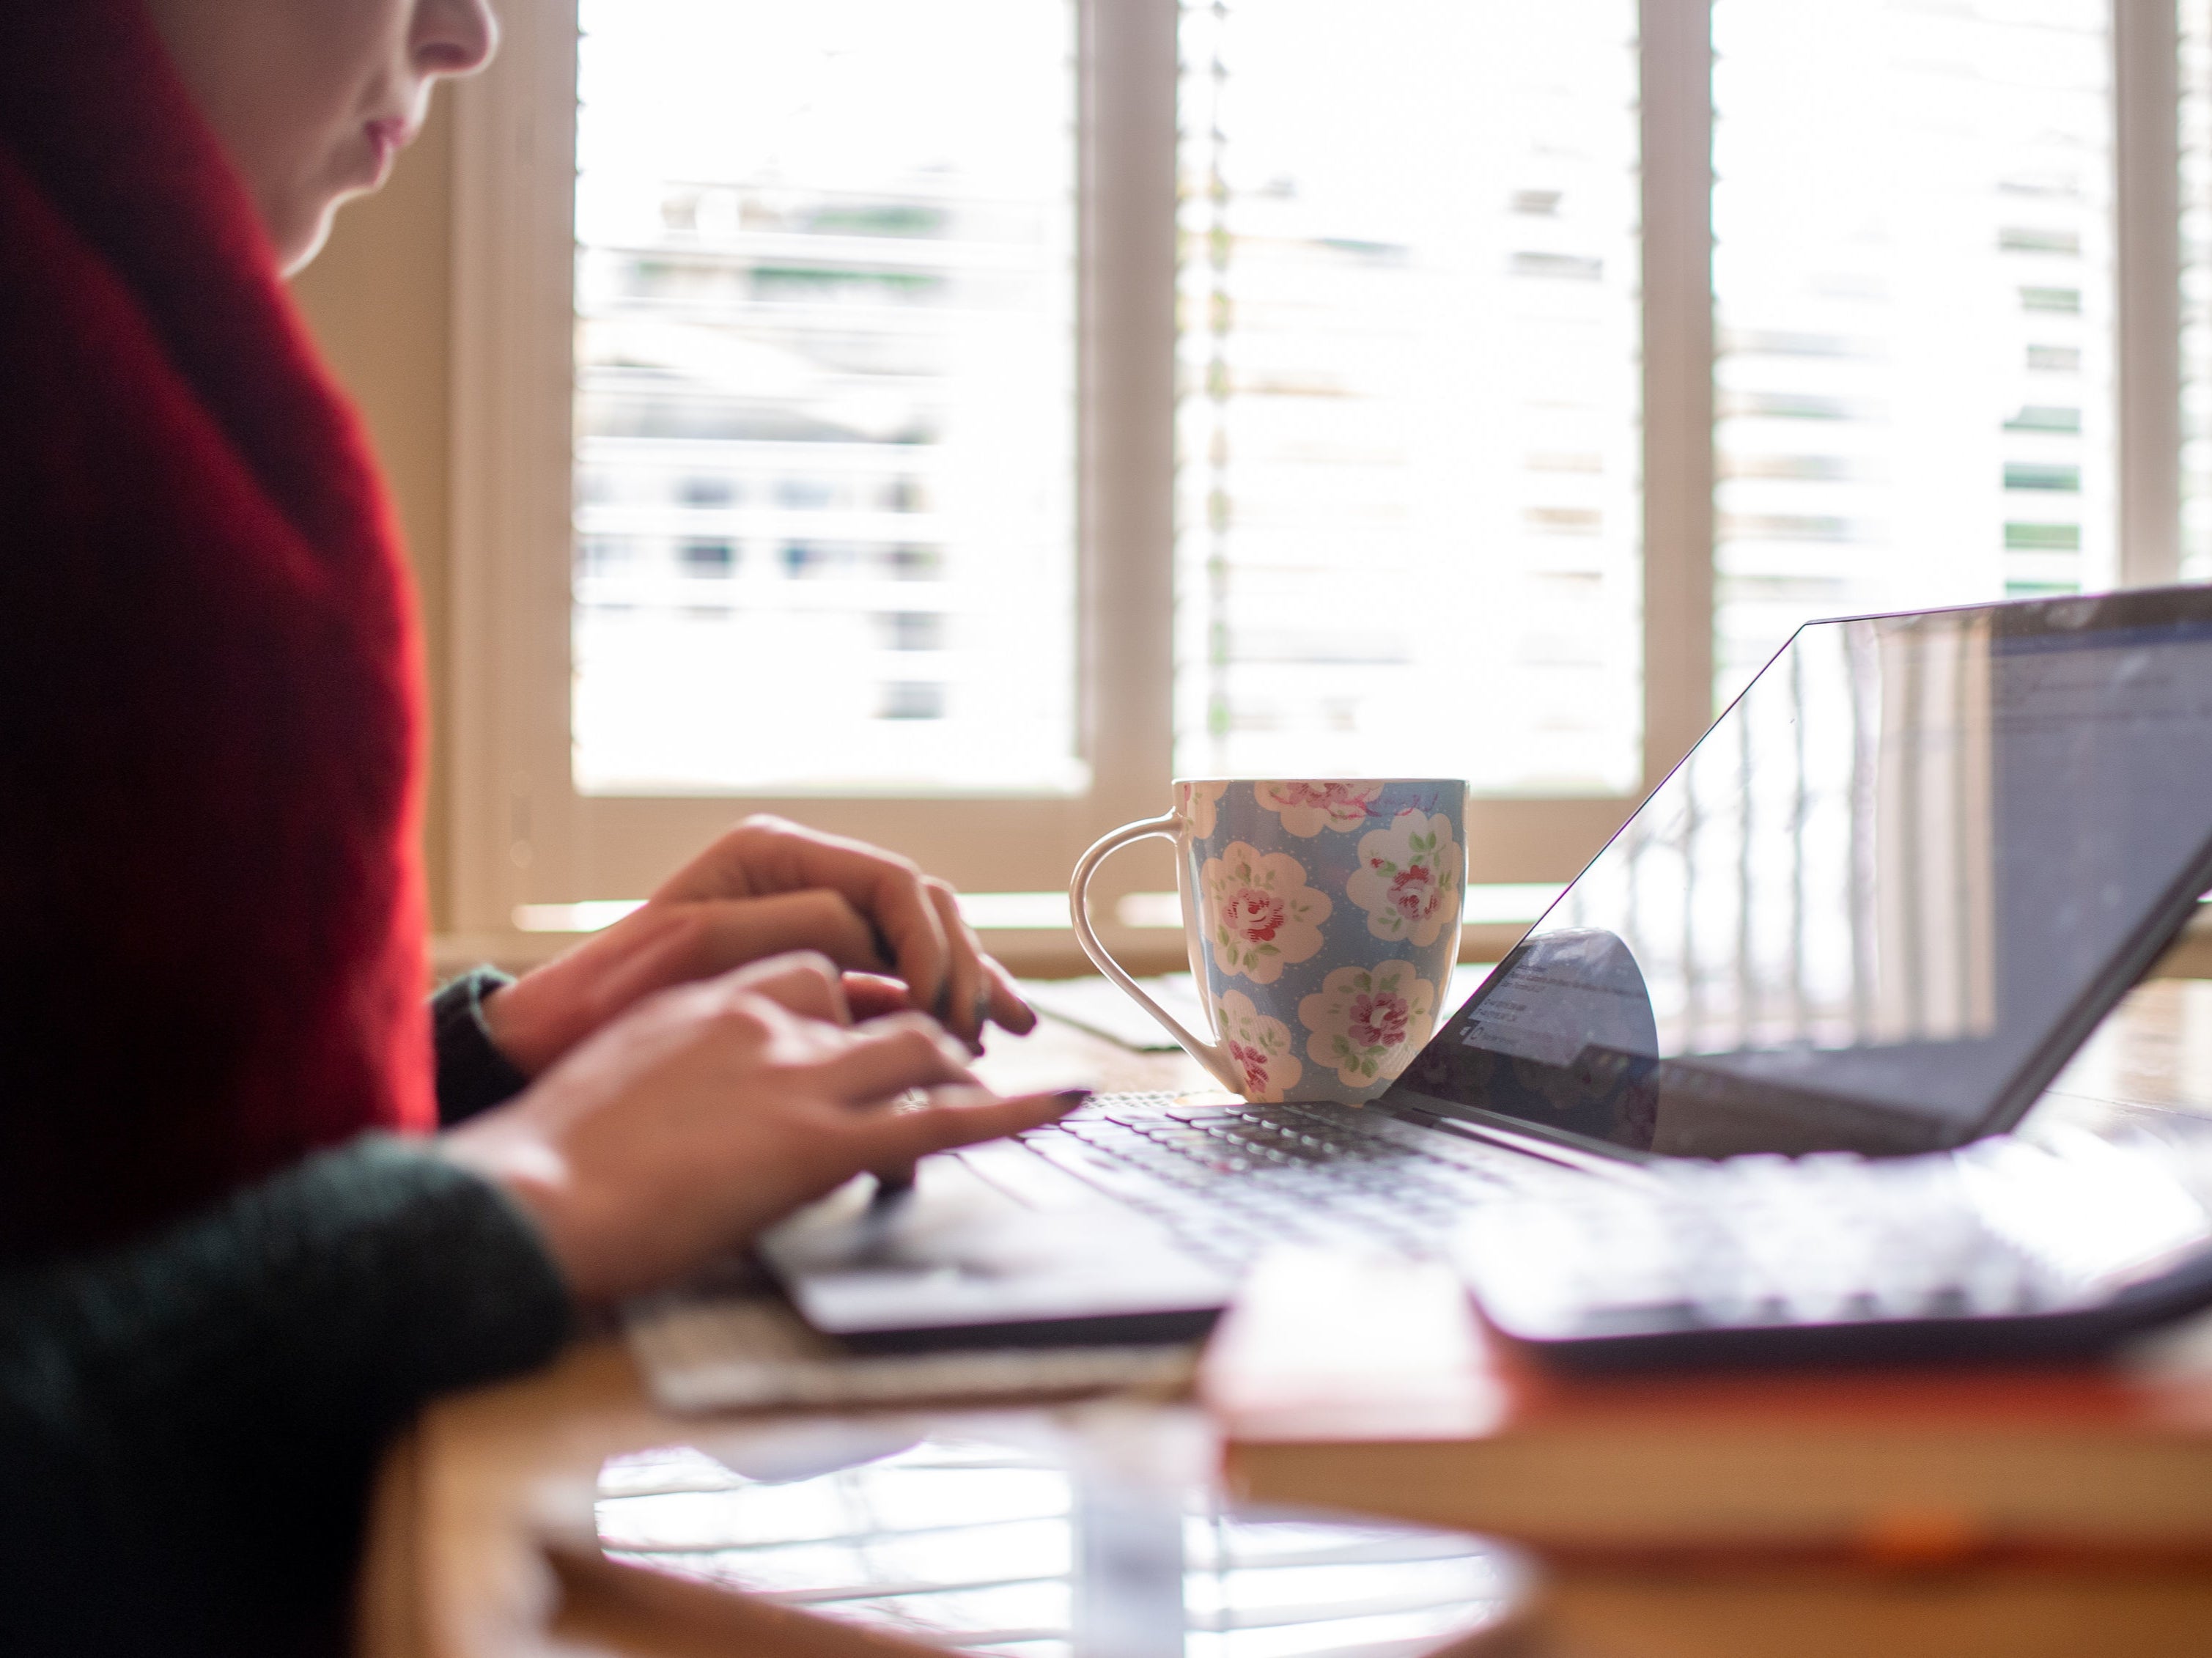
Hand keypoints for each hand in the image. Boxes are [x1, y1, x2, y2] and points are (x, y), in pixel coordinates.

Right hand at [442, 953, 1080, 1305]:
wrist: (529, 1201)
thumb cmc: (551, 1166)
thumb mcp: (626, 1084)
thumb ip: (683, 1071)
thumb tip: (706, 1108)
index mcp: (713, 996)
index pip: (821, 971)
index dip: (863, 1005)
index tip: (880, 1032)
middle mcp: (765, 1017)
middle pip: (883, 1000)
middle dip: (931, 1026)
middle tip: (958, 1060)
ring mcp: (797, 1075)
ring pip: (923, 1047)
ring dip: (962, 1067)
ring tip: (991, 1091)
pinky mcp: (819, 1142)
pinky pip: (944, 1118)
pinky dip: (1017, 1110)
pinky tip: (1066, 1102)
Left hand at [483, 815, 1036, 1075]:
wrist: (558, 1043)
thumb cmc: (611, 994)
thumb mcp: (702, 946)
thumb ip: (799, 929)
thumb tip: (877, 944)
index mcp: (773, 854)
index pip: (890, 883)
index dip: (928, 942)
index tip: (938, 1004)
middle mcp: (802, 878)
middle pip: (920, 908)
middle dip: (962, 965)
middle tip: (980, 1030)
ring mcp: (812, 923)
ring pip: (921, 942)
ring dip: (967, 984)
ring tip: (1005, 1029)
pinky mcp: (817, 973)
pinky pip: (898, 980)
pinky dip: (939, 1006)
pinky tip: (973, 1035)